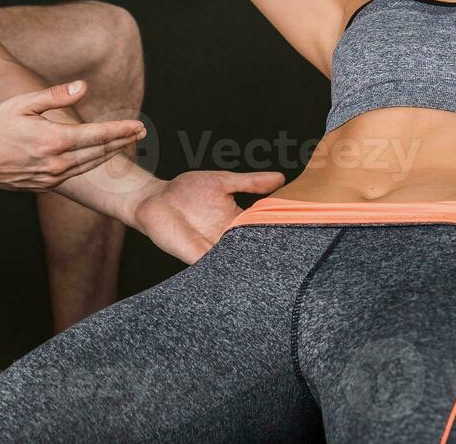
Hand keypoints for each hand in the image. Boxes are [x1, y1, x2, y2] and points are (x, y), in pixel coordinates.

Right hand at [0, 81, 144, 190]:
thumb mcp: (23, 103)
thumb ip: (56, 96)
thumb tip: (84, 87)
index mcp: (53, 140)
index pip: (97, 135)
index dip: (121, 130)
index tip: (139, 125)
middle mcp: (55, 163)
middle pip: (99, 153)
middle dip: (122, 141)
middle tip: (142, 132)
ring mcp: (50, 178)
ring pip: (89, 166)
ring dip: (110, 155)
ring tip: (126, 143)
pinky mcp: (44, 186)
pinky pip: (75, 175)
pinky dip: (91, 166)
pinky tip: (98, 158)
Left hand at [133, 169, 285, 263]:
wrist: (155, 198)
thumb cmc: (186, 189)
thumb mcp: (223, 182)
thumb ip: (251, 183)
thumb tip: (281, 178)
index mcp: (236, 220)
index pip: (261, 230)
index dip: (277, 235)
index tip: (299, 239)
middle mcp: (227, 238)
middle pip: (251, 250)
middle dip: (268, 259)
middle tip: (292, 267)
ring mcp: (212, 249)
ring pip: (236, 263)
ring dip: (249, 268)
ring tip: (270, 278)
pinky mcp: (195, 257)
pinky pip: (213, 269)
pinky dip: (224, 274)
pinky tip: (237, 278)